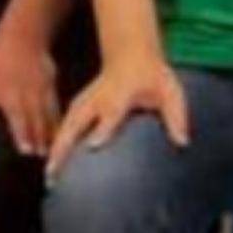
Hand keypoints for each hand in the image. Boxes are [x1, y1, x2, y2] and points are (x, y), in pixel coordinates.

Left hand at [0, 26, 64, 158]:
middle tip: (25, 153)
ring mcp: (32, 90)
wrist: (22, 39)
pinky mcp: (48, 89)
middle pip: (17, 113)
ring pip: (39, 115)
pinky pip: (53, 112)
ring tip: (42, 156)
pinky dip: (55, 128)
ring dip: (42, 136)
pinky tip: (56, 144)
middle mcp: (9, 91)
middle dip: (22, 132)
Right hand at [49, 54, 190, 168]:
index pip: (111, 114)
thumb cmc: (154, 77)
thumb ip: (176, 117)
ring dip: (55, 151)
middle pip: (76, 123)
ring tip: (49, 177)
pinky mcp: (77, 105)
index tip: (92, 146)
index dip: (103, 129)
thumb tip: (183, 143)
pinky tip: (52, 167)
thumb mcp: (171, 93)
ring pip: (64, 127)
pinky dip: (55, 145)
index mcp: (121, 96)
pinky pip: (62, 127)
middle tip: (55, 172)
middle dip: (64, 146)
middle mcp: (98, 100)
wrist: (132, 54)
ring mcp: (84, 101)